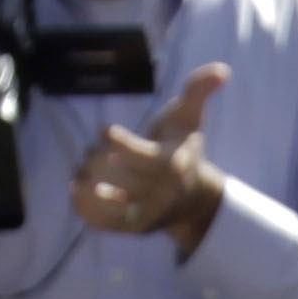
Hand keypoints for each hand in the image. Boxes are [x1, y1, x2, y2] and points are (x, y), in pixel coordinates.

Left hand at [72, 64, 229, 257]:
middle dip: (104, 165)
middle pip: (129, 181)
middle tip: (89, 152)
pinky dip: (90, 212)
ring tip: (78, 176)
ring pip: (118, 207)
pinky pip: (111, 225)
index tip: (104, 129)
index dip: (123, 144)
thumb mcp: (191, 117)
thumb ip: (199, 90)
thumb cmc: (184, 147)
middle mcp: (166, 193)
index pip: (148, 158)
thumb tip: (222, 70)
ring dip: (93, 191)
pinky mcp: (137, 228)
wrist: (192, 198)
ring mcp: (152, 213)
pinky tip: (74, 192)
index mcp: (176, 165)